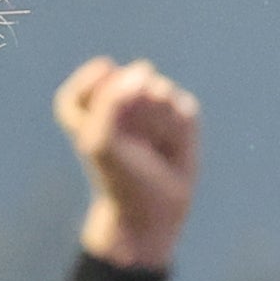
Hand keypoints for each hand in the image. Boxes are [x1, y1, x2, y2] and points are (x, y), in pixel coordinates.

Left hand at [55, 55, 201, 270]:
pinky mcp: (182, 115)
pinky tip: (171, 148)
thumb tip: (144, 69)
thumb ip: (111, 98)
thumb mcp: (101, 140)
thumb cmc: (119, 178)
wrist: (150, 211)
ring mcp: (156, 105)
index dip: (104, 91)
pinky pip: (184, 107)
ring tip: (153, 147)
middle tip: (133, 141)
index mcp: (95, 103)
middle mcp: (127, 99)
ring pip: (162, 90)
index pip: (98, 75)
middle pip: (133, 81)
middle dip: (135, 111)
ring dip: (158, 121)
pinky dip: (178, 129)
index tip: (107, 118)